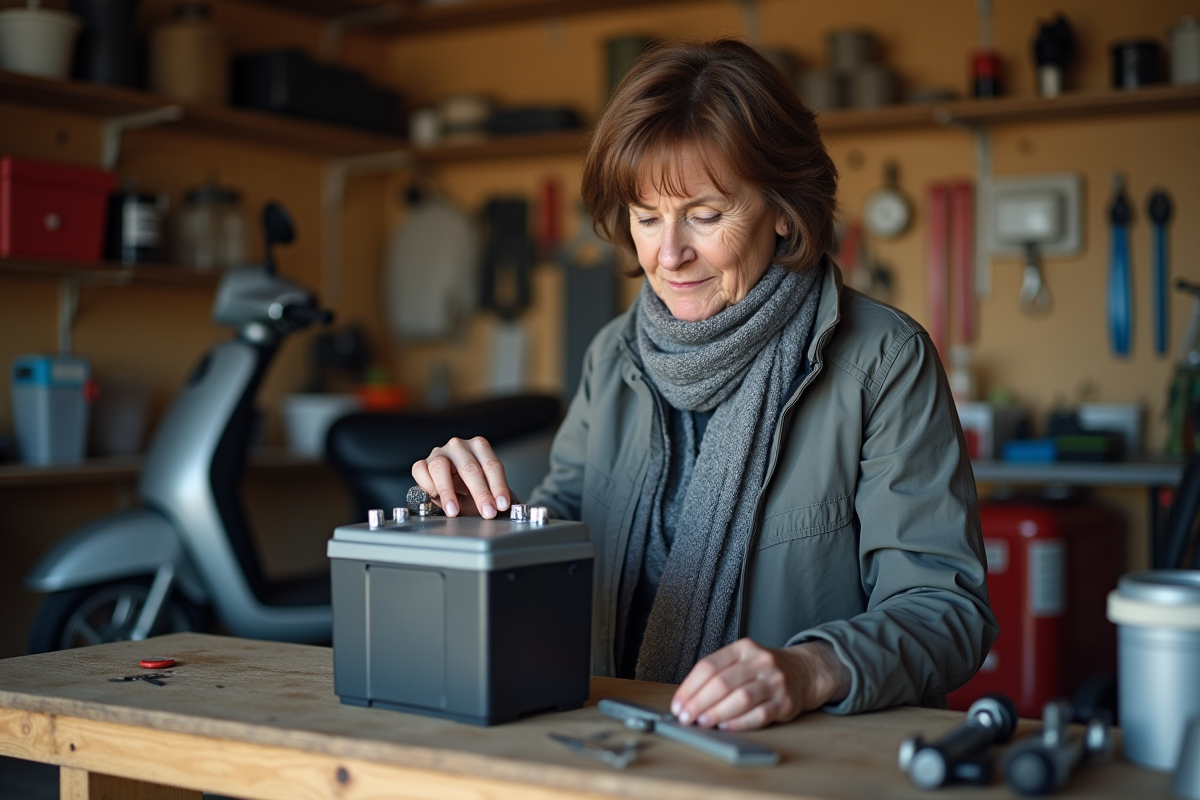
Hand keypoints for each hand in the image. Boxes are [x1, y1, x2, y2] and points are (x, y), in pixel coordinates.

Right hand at [411, 436, 512, 518]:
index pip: (492, 465)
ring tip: (454, 511)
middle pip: (469, 467)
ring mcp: (439, 453)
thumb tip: (506, 508)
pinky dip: (427, 484)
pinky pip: (420, 470)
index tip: (502, 505)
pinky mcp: (422, 463)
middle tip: (487, 512)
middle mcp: (458, 446)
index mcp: (479, 446)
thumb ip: (493, 498)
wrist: (456, 490)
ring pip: (440, 466)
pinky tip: (435, 497)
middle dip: (480, 492)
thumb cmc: (473, 489)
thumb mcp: (487, 492)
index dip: (498, 486)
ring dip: (448, 491)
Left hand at [670, 638, 850, 731]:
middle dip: (699, 702)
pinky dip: (740, 723)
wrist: (804, 671)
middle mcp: (759, 661)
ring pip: (741, 698)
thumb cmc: (764, 669)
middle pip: (723, 682)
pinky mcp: (785, 702)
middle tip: (686, 716)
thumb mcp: (743, 659)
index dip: (690, 687)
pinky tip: (726, 727)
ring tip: (702, 722)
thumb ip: (719, 673)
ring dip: (717, 713)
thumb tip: (688, 699)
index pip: (709, 666)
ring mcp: (774, 681)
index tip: (678, 703)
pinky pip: (759, 714)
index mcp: (743, 648)